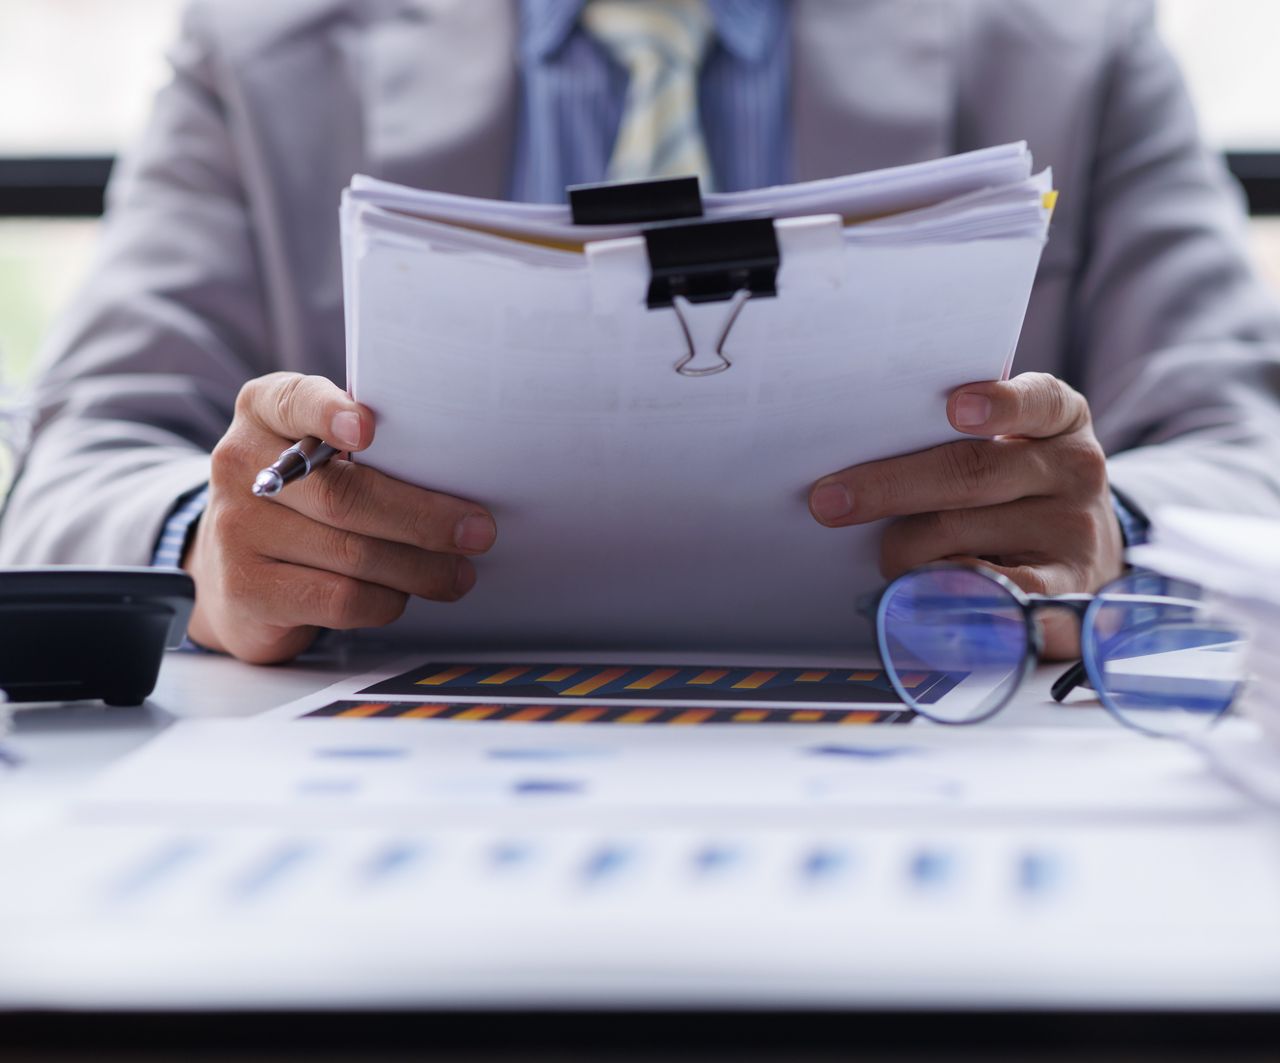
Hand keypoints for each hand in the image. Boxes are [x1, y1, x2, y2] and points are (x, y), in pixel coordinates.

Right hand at [183, 372, 495, 663]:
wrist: (237, 571)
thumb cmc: (306, 500)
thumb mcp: (322, 454)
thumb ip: (369, 447)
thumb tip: (461, 473)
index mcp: (264, 411)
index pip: (294, 401)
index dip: (330, 413)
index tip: (369, 428)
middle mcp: (240, 463)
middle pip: (344, 495)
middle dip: (423, 517)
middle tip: (477, 532)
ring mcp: (236, 529)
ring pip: (353, 554)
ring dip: (420, 568)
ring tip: (457, 572)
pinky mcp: (249, 589)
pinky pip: (340, 598)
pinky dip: (385, 600)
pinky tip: (401, 594)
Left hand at [808, 372, 1123, 657]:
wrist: (1083, 553)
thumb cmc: (1016, 489)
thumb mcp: (1010, 446)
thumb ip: (959, 439)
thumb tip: (866, 457)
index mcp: (1059, 419)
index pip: (1038, 400)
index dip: (998, 404)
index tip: (955, 407)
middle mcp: (1074, 470)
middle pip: (974, 473)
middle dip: (891, 486)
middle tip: (829, 502)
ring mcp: (1074, 532)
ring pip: (962, 536)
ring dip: (905, 550)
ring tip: (888, 557)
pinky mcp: (1068, 592)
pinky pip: (996, 596)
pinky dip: (946, 593)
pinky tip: (917, 598)